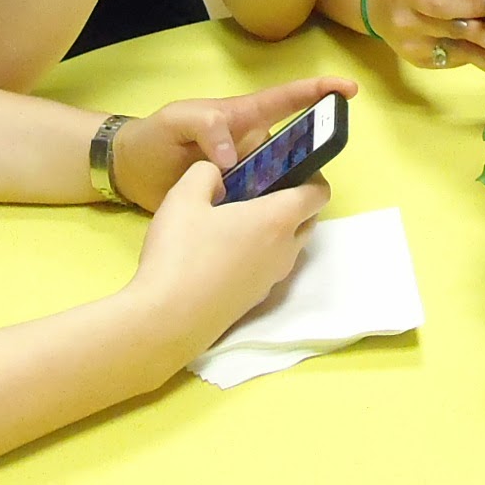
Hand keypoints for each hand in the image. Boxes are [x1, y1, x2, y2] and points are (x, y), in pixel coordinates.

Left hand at [109, 75, 359, 209]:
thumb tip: (232, 156)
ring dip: (294, 190)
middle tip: (320, 175)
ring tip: (301, 207)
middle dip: (315, 156)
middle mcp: (253, 146)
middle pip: (295, 146)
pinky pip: (262, 206)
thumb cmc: (154, 137)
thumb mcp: (175, 120)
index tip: (349, 91)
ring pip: (283, 180)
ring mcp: (247, 176)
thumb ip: (204, 126)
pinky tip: (278, 228)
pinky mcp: (236, 204)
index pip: (287, 100)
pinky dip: (272, 214)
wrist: (130, 174)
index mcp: (243, 118)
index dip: (318, 92)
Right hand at [126, 161, 329, 361]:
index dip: (311, 174)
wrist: (167, 319)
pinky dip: (259, 253)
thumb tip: (217, 176)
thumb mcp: (184, 197)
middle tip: (261, 187)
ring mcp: (270, 280)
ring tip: (238, 216)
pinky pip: (269, 267)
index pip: (318, 194)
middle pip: (308, 221)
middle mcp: (284, 251)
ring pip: (289, 247)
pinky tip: (223, 249)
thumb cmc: (180, 253)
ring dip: (277, 229)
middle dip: (295, 201)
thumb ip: (206, 173)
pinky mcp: (254, 300)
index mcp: (277, 221)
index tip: (288, 165)